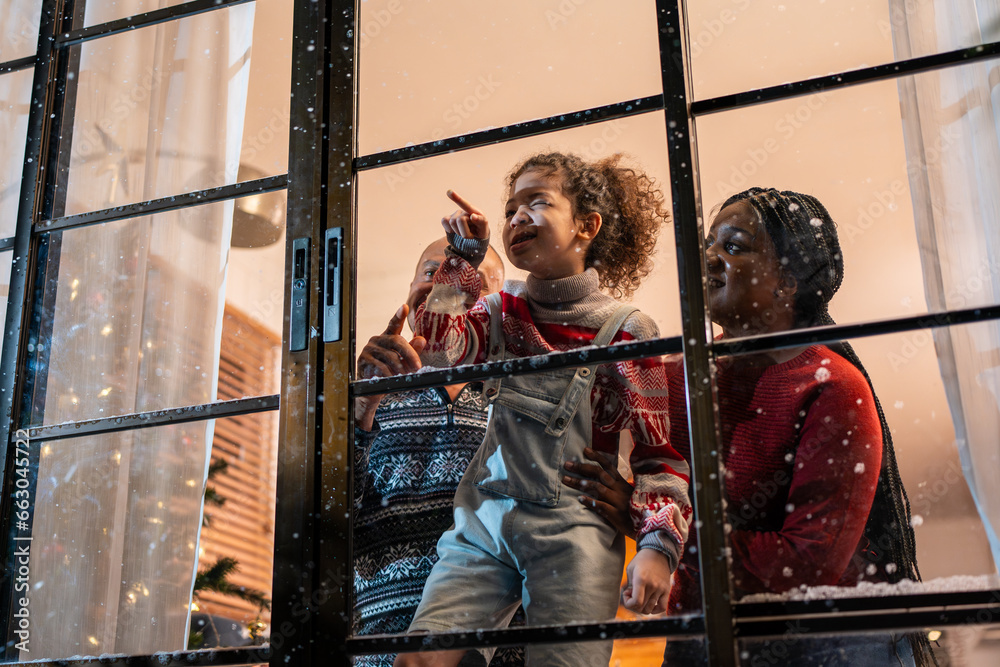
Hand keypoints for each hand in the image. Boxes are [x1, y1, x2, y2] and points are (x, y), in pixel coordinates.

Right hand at [355, 305, 426, 429]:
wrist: (371, 390)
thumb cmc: (389, 373)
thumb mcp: (403, 362)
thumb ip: (412, 351)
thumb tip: (422, 339)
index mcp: (388, 338)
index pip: (394, 324)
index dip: (399, 315)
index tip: (404, 306)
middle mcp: (377, 340)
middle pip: (397, 341)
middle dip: (410, 355)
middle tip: (417, 367)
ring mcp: (369, 349)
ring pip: (390, 356)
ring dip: (401, 368)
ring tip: (405, 375)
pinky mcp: (363, 360)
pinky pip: (381, 367)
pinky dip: (390, 374)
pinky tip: (392, 378)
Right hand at [441, 190, 488, 240]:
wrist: (474, 238)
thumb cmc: (480, 231)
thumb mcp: (485, 229)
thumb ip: (481, 222)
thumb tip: (473, 216)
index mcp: (474, 211)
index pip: (466, 205)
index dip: (457, 198)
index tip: (449, 191)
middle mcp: (463, 211)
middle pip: (460, 220)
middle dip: (466, 232)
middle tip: (471, 235)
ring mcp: (454, 215)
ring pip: (452, 223)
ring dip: (460, 233)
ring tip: (465, 233)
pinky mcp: (447, 220)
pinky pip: (444, 221)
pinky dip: (450, 230)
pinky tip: (456, 231)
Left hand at [563, 447, 636, 537]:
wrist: (648, 526)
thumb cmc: (636, 510)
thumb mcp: (629, 494)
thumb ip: (618, 486)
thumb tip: (603, 477)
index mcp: (622, 483)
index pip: (609, 466)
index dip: (597, 456)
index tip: (584, 450)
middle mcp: (620, 489)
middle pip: (599, 474)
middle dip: (582, 468)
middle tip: (567, 465)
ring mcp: (618, 501)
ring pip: (598, 488)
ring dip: (581, 483)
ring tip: (567, 480)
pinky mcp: (616, 514)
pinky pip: (601, 506)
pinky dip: (590, 501)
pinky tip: (580, 499)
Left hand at [622, 549, 671, 614]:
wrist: (658, 552)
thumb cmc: (641, 561)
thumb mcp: (630, 569)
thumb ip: (629, 586)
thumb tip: (631, 599)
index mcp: (641, 579)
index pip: (636, 602)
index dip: (628, 603)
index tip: (626, 593)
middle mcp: (652, 585)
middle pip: (641, 607)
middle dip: (633, 605)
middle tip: (631, 595)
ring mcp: (660, 588)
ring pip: (649, 609)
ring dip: (641, 607)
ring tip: (640, 597)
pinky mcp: (667, 590)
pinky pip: (662, 607)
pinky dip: (655, 610)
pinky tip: (649, 605)